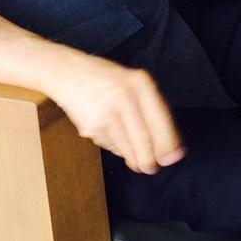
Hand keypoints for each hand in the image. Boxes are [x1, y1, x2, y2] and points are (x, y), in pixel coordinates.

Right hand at [48, 52, 183, 174]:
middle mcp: (124, 96)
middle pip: (143, 138)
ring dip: (134, 159)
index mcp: (140, 82)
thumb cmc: (106, 78)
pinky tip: (114, 138)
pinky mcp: (90, 127)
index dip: (168, 142)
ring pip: (126, 147)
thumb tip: (166, 141)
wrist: (66, 73)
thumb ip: (149, 105)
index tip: (174, 158)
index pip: (160, 118)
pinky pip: (110, 145)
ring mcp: (105, 113)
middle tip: (153, 168)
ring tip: (139, 163)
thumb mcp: (133, 82)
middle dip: (150, 159)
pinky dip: (117, 148)